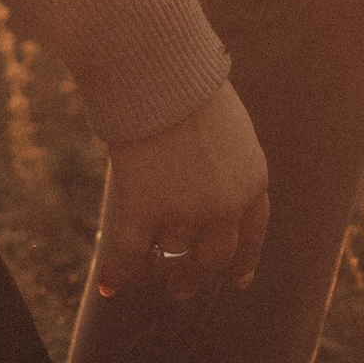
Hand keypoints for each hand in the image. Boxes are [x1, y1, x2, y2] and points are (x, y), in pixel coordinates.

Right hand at [98, 84, 269, 299]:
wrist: (164, 74)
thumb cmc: (189, 87)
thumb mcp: (228, 128)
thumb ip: (223, 163)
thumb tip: (201, 184)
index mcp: (253, 180)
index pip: (254, 232)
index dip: (244, 259)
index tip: (237, 280)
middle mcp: (226, 205)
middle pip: (213, 257)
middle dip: (195, 276)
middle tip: (180, 289)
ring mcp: (186, 211)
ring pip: (169, 257)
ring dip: (153, 269)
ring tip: (142, 272)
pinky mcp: (145, 210)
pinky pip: (129, 256)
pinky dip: (118, 275)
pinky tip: (109, 286)